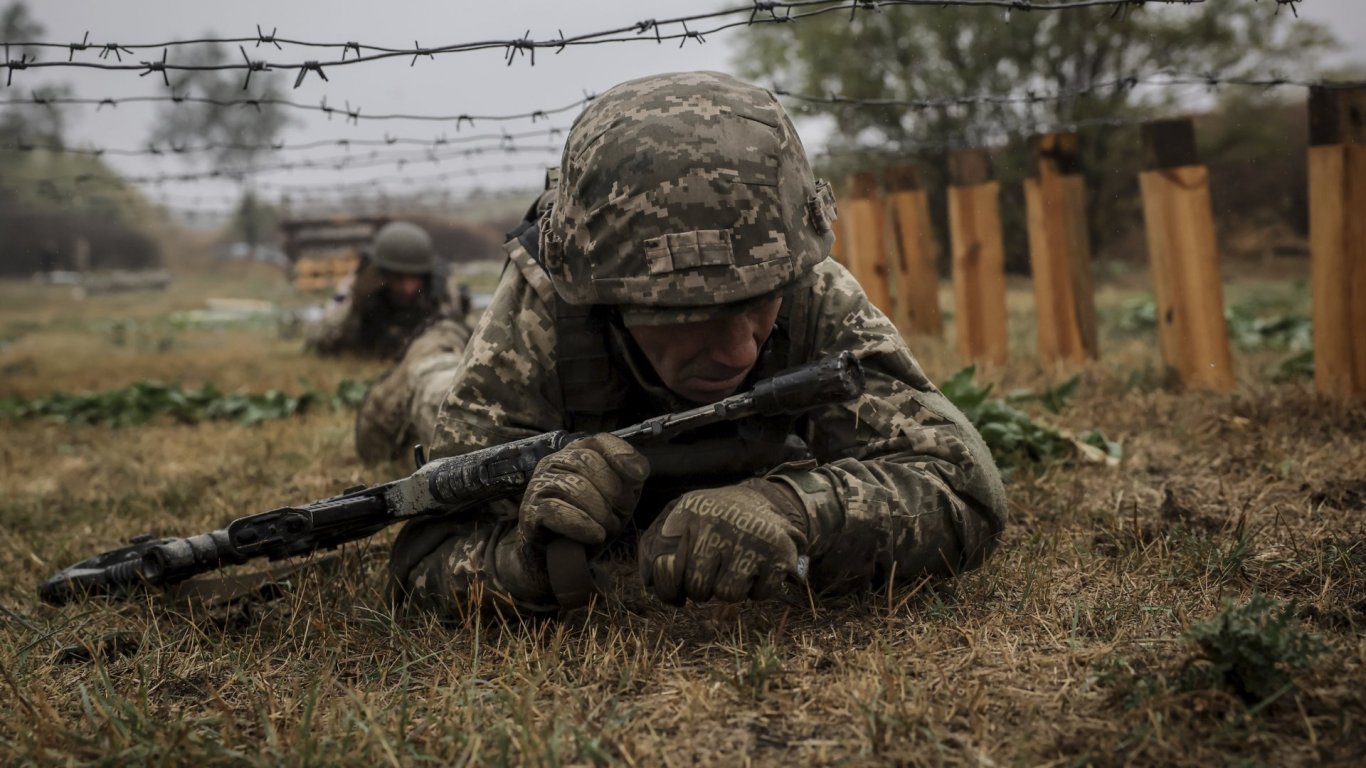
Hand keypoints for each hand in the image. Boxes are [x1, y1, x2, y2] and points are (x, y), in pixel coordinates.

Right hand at [518, 433, 649, 547]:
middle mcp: (554, 463)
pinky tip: (595, 535)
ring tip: (607, 528)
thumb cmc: (589, 522)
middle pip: (585, 461)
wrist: (558, 556)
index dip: (621, 455)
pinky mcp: (529, 512)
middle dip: (612, 489)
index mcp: (576, 454)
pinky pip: (555, 510)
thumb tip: (638, 471)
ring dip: (598, 510)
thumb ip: (628, 481)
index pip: (599, 441)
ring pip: (572, 485)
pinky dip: (581, 524)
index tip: (640, 477)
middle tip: (621, 513)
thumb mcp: (616, 500)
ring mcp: (538, 485)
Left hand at [639, 479, 808, 604]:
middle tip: (710, 572)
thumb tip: (649, 580)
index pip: (664, 568)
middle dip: (700, 588)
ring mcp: (751, 537)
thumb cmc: (711, 518)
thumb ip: (653, 544)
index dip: (668, 587)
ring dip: (729, 588)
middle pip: (697, 586)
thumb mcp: (679, 516)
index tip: (677, 586)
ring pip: (728, 594)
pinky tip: (756, 567)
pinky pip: (759, 594)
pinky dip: (757, 589)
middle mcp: (719, 522)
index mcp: (689, 513)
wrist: (763, 501)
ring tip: (733, 566)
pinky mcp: (779, 553)